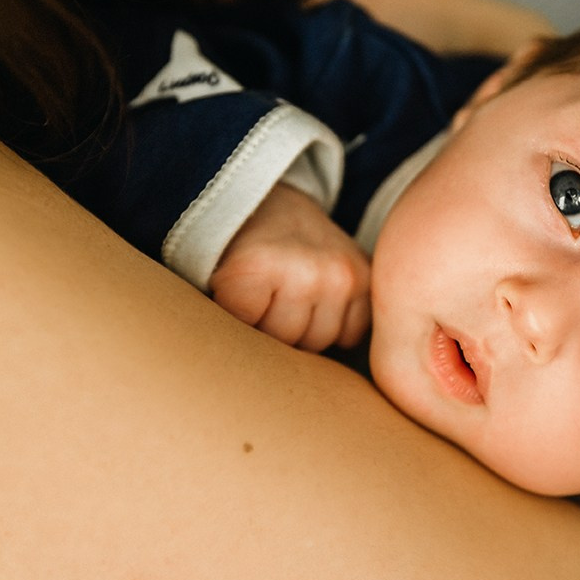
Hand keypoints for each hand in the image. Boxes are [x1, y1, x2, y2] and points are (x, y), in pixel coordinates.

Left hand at [209, 183, 370, 351]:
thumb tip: (241, 376)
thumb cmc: (239, 250)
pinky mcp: (365, 277)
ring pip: (321, 341)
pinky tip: (319, 302)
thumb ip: (224, 323)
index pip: (246, 338)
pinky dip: (337, 324)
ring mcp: (341, 275)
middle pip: (288, 343)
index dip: (239, 326)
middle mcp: (305, 271)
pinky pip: (352, 332)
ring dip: (305, 330)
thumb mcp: (214, 279)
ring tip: (290, 300)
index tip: (237, 303)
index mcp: (256, 269)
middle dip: (273, 331)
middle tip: (265, 300)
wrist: (273, 204)